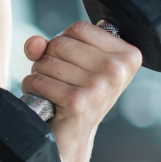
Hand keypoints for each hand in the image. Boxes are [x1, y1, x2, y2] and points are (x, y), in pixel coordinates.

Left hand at [21, 21, 141, 136]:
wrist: (75, 134)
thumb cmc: (75, 90)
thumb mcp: (70, 59)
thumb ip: (48, 43)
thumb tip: (35, 44)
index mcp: (127, 55)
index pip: (79, 28)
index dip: (65, 41)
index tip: (73, 62)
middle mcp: (118, 70)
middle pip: (60, 43)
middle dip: (49, 58)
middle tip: (60, 78)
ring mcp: (100, 87)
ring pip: (46, 61)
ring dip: (40, 74)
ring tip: (54, 88)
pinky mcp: (79, 101)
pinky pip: (39, 80)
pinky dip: (32, 86)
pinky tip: (45, 98)